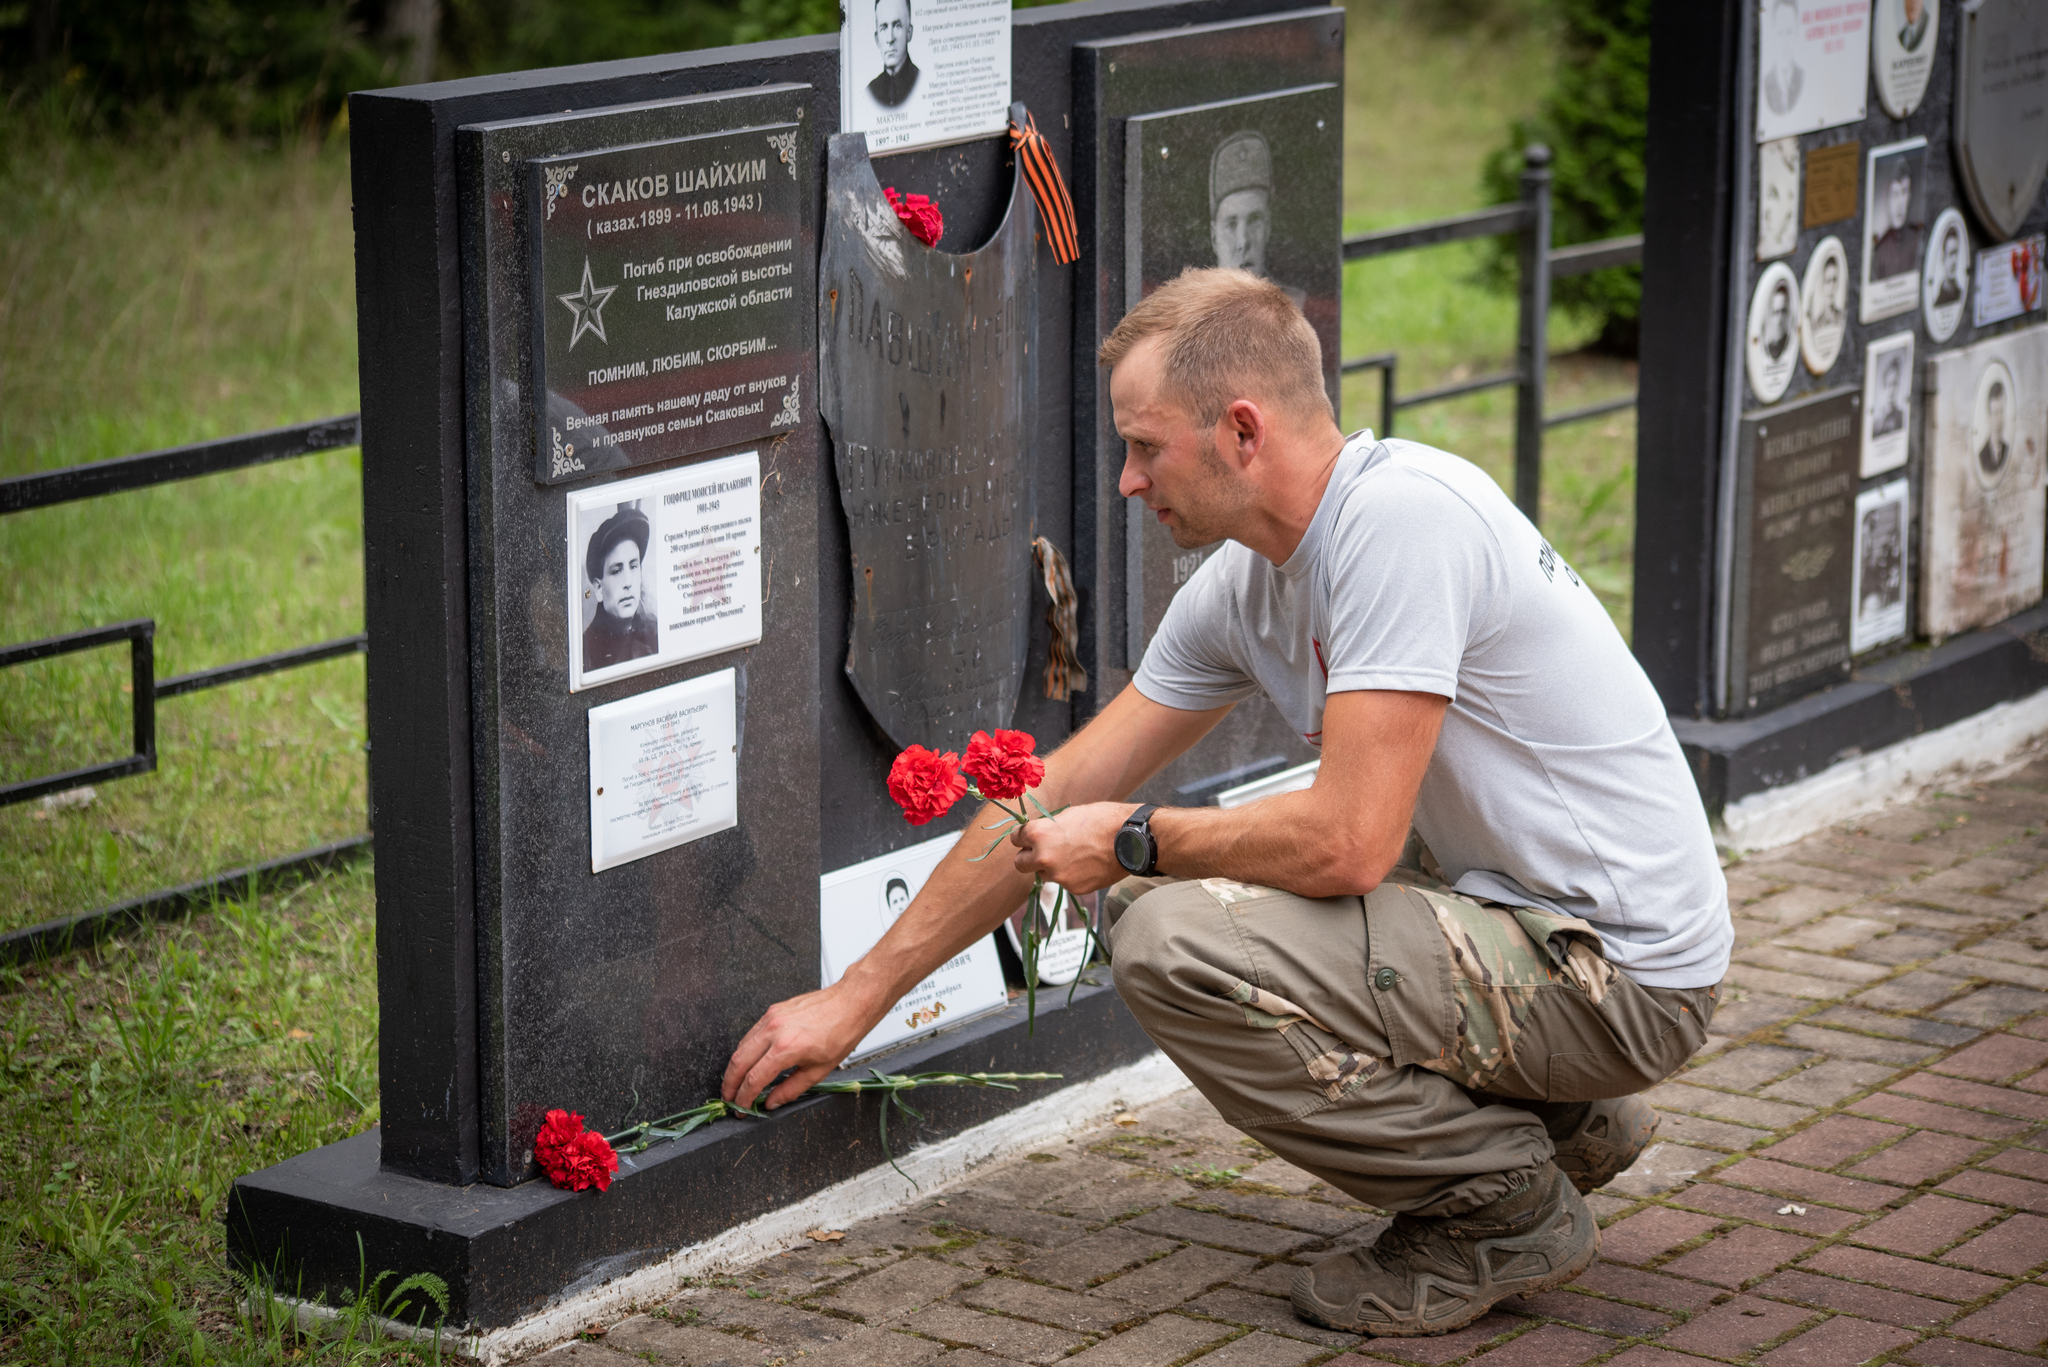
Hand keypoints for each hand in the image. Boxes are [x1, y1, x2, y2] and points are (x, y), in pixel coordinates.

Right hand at [722, 981, 879, 1109]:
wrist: (850, 1003)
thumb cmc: (841, 1033)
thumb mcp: (819, 1070)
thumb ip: (791, 1089)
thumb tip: (772, 1102)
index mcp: (786, 1049)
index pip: (753, 1079)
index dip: (744, 1098)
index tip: (742, 1108)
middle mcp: (774, 1031)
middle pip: (738, 1062)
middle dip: (730, 1084)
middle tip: (729, 1098)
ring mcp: (771, 1018)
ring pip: (741, 1046)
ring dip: (734, 1067)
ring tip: (736, 1083)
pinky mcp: (773, 1010)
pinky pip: (751, 1033)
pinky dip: (745, 1050)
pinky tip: (749, 1061)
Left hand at [1010, 801, 1137, 894]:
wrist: (1130, 840)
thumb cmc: (1103, 820)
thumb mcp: (1070, 815)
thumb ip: (1049, 827)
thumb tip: (1039, 835)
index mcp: (1039, 834)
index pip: (1016, 838)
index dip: (1023, 836)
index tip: (1028, 837)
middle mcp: (1043, 857)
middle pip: (1020, 863)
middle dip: (1028, 857)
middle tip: (1042, 851)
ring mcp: (1058, 876)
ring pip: (1043, 874)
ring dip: (1051, 867)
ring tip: (1073, 855)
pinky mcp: (1073, 888)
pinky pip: (1064, 882)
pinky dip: (1070, 875)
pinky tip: (1086, 864)